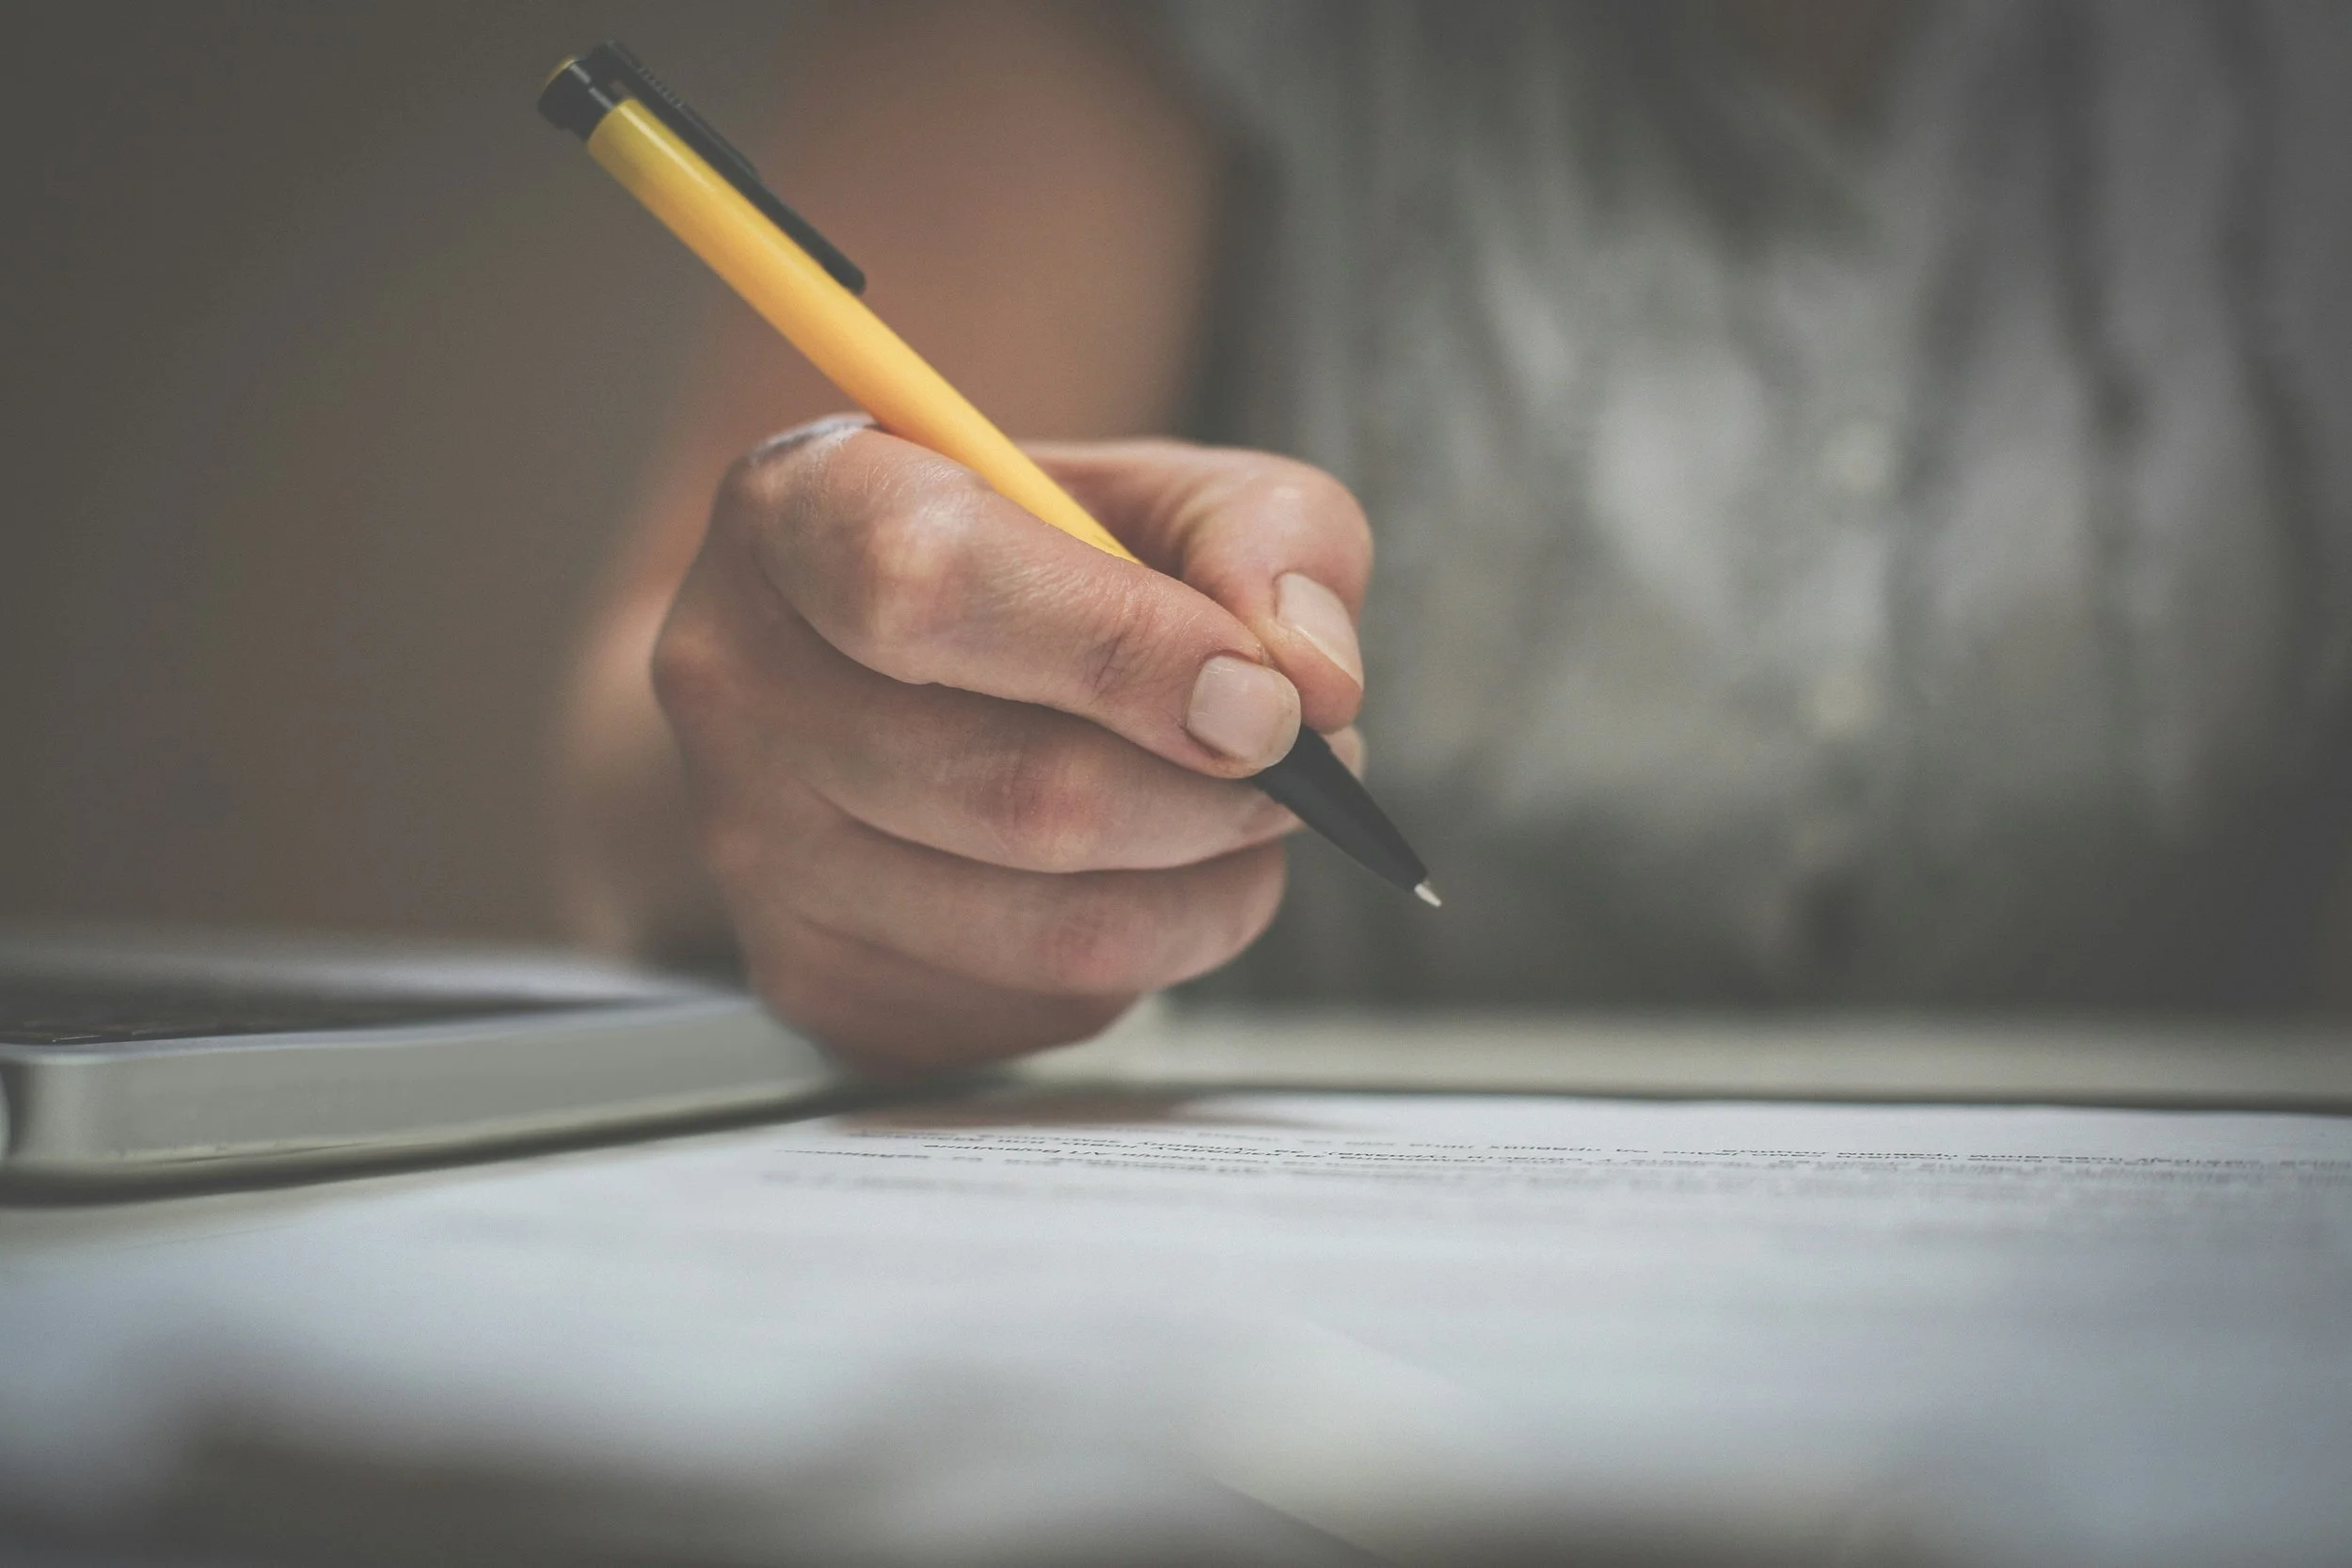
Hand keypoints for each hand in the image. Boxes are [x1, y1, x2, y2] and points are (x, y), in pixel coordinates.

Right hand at [652, 420, 1371, 1073]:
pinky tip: (1146, 879)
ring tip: (1246, 822)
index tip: (1264, 700)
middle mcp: (737, 684)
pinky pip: (1042, 1009)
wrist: (861, 674)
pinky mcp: (816, 983)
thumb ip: (1261, 536)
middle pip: (1017, 793)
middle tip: (1303, 770)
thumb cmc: (1025, 568)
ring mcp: (757, 854)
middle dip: (1212, 799)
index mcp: (798, 508)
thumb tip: (1311, 682)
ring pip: (1050, 932)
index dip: (1124, 651)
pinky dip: (1149, 956)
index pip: (930, 586)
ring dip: (1208, 890)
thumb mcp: (1153, 492)